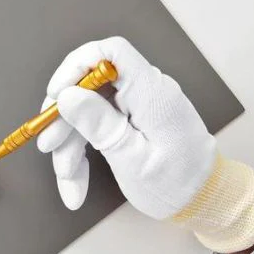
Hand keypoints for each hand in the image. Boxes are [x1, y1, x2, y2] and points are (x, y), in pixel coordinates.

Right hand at [38, 37, 253, 252]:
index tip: (55, 96)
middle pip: (88, 87)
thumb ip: (100, 126)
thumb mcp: (133, 161)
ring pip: (85, 111)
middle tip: (49, 146)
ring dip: (69, 144)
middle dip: (63, 118)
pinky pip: (94, 125)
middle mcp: (144, 93)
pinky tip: (75, 178)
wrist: (203, 201)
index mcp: (153, 94)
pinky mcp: (128, 119)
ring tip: (67, 179)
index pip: (111, 53)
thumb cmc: (177, 185)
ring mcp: (135, 106)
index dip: (76, 66)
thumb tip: (68, 95)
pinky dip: (80, 151)